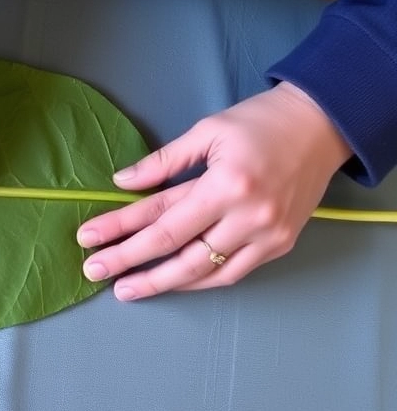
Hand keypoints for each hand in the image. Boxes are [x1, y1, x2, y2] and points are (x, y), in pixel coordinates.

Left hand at [76, 82, 352, 300]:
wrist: (322, 125)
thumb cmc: (261, 122)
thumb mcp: (207, 131)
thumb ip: (163, 162)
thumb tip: (122, 182)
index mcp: (225, 184)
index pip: (161, 218)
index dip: (120, 231)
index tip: (87, 239)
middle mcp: (247, 216)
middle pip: (177, 252)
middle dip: (131, 264)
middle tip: (95, 271)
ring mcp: (267, 235)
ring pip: (204, 272)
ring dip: (162, 283)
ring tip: (127, 288)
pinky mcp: (280, 245)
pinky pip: (232, 273)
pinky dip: (200, 280)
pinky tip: (173, 282)